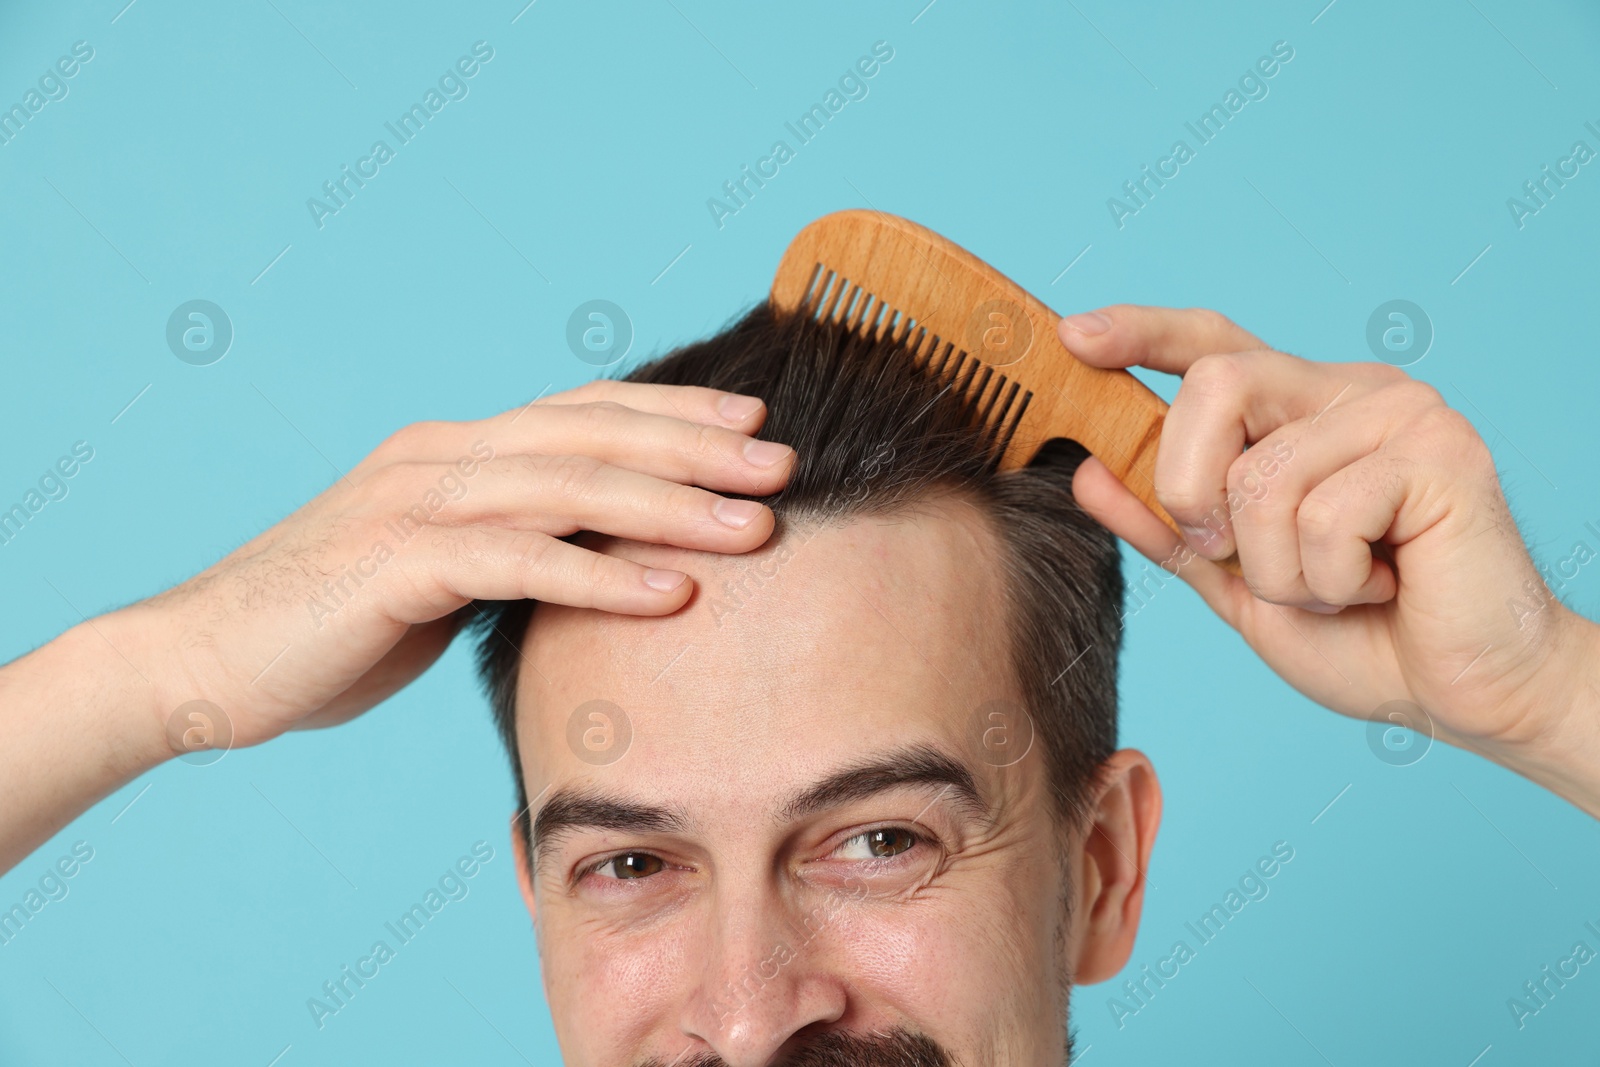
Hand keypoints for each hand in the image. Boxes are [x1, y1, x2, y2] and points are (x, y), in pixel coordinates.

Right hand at [108, 381, 794, 749]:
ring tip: (754, 525)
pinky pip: (518, 561)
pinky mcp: (394, 564)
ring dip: (670, 505)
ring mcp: (413, 502)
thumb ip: (507, 548)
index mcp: (452, 450)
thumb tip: (596, 561)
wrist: (199, 663)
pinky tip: (672, 594)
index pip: (582, 412)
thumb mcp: (435, 572)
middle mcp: (439, 456)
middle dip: (696, 446)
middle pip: (591, 434)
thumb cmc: (327, 627)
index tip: (754, 420)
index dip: (672, 411)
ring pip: (567, 487)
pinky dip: (600, 576)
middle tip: (782, 463)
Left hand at [1057, 305, 1599, 795]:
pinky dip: (1331, 579)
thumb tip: (1089, 471)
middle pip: (1215, 384)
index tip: (1075, 337)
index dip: (1142, 333)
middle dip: (1191, 488)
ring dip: (1276, 569)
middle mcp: (1348, 392)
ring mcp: (1399, 412)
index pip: (1212, 344)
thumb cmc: (1360, 634)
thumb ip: (1167, 526)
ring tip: (1339, 587)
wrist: (1464, 693)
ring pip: (1261, 477)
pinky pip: (1323, 515)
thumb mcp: (1235, 582)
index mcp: (1300, 410)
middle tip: (1235, 552)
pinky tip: (1383, 586)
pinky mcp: (1440, 450)